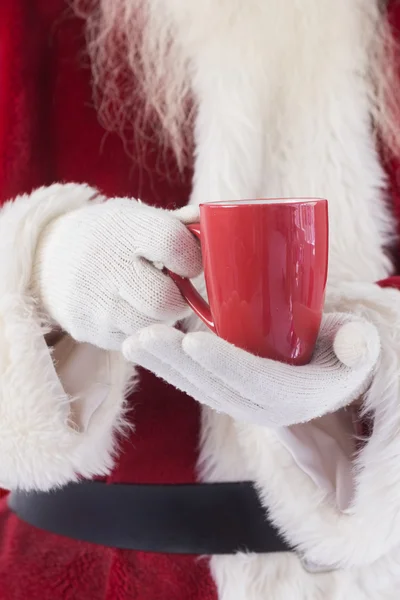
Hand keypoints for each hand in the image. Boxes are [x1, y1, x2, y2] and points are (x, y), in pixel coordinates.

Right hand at [33, 185, 201, 349]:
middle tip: (175, 292)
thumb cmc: (110, 238)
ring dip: (161, 318)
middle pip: (164, 300)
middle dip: (179, 299)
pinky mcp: (88, 330)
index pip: (172, 243)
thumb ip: (179, 224)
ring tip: (151, 301)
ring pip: (152, 326)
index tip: (189, 263)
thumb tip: (219, 224)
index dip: (191, 258)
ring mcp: (93, 302)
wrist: (50, 260)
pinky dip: (140, 330)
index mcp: (124, 227)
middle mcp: (105, 264)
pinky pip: (133, 340)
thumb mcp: (137, 218)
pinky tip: (130, 311)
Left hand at [122, 313, 379, 425]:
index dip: (224, 363)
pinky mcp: (227, 394)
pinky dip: (167, 367)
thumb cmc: (340, 354)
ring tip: (130, 343)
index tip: (192, 339)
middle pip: (214, 387)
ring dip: (162, 366)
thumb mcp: (356, 349)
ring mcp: (241, 404)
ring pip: (197, 388)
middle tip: (142, 337)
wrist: (327, 375)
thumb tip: (354, 345)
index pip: (255, 381)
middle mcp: (262, 408)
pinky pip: (193, 384)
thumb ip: (357, 344)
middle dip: (176, 363)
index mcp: (294, 396)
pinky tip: (141, 347)